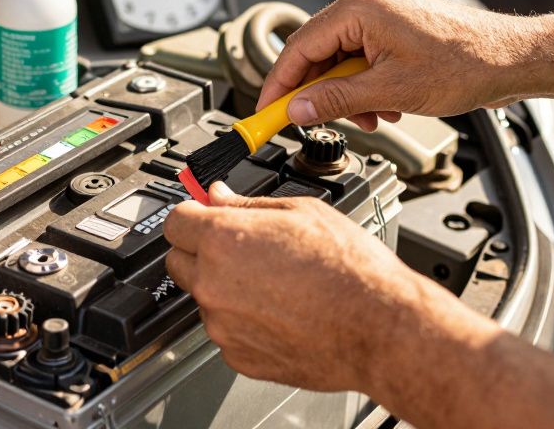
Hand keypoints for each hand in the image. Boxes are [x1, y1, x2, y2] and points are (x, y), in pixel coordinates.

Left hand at [163, 182, 460, 391]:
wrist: (379, 326)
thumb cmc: (350, 269)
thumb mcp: (301, 211)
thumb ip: (248, 204)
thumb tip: (219, 196)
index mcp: (224, 240)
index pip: (175, 221)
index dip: (192, 214)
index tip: (204, 215)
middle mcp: (213, 284)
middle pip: (178, 261)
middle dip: (201, 250)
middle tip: (241, 246)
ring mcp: (223, 326)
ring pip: (205, 298)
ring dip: (226, 287)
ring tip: (275, 281)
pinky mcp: (239, 357)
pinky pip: (227, 331)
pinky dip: (243, 321)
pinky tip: (280, 309)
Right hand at [257, 0, 535, 129]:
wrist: (510, 58)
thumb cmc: (464, 64)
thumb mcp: (389, 92)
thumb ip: (335, 100)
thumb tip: (298, 108)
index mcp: (360, 6)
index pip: (298, 46)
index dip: (279, 84)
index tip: (268, 110)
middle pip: (318, 51)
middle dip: (322, 92)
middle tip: (319, 121)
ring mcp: (382, 9)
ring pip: (341, 57)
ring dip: (348, 92)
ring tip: (373, 116)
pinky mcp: (395, 22)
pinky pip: (363, 53)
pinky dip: (366, 83)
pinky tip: (385, 104)